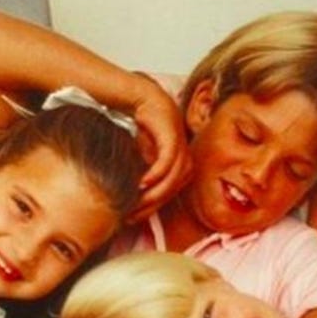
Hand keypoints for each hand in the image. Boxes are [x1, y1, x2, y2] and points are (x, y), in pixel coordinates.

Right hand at [127, 77, 191, 222]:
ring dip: (153, 193)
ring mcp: (181, 149)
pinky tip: (142, 182)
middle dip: (150, 206)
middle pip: (171, 192)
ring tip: (135, 201)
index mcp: (181, 169)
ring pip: (171, 180)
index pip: (169, 196)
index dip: (151, 210)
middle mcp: (185, 161)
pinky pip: (167, 163)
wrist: (142, 100)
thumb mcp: (142, 159)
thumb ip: (143, 179)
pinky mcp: (173, 138)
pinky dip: (155, 174)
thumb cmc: (142, 130)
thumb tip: (132, 203)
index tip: (132, 217)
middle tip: (131, 214)